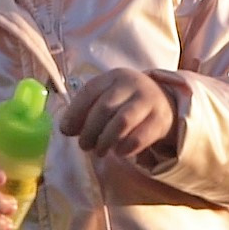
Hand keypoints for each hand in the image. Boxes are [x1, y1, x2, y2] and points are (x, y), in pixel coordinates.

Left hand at [59, 69, 177, 158]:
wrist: (163, 101)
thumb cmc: (125, 102)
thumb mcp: (106, 98)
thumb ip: (85, 111)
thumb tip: (66, 129)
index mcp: (113, 77)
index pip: (90, 92)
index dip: (75, 113)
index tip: (66, 130)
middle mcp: (132, 84)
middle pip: (105, 108)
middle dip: (90, 130)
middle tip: (84, 145)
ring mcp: (148, 101)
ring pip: (122, 122)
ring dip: (106, 140)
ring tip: (100, 151)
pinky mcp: (160, 119)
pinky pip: (139, 137)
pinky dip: (125, 148)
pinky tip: (119, 152)